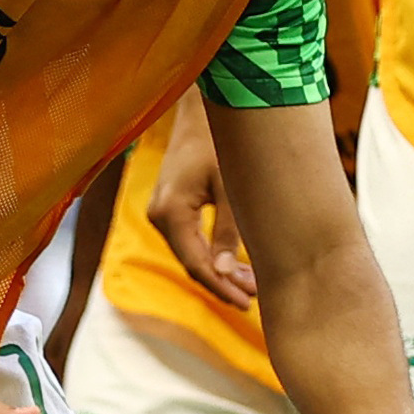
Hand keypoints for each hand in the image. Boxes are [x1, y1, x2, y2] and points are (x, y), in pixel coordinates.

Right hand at [148, 141, 255, 308]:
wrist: (202, 111)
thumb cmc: (219, 142)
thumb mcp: (229, 187)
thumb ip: (228, 231)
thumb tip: (225, 273)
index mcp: (171, 211)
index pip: (196, 264)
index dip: (221, 287)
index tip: (246, 302)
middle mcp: (159, 215)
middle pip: (192, 262)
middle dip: (222, 282)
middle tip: (254, 297)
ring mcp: (161, 212)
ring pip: (191, 254)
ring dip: (218, 270)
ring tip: (250, 284)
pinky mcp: (169, 208)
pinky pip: (189, 240)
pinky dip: (211, 254)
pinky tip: (235, 264)